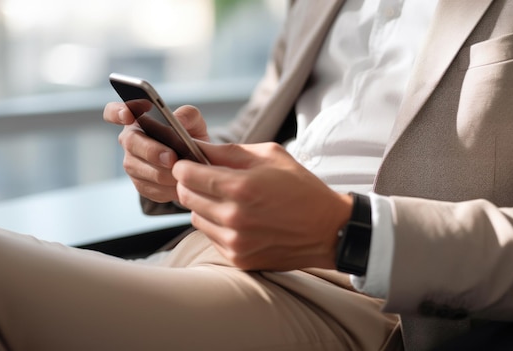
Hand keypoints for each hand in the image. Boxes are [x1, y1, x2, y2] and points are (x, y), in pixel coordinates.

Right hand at [103, 103, 209, 202]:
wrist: (195, 163)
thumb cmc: (190, 135)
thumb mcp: (194, 121)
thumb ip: (187, 115)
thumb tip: (178, 121)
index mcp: (137, 119)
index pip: (114, 112)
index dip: (117, 112)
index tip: (128, 115)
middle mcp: (130, 141)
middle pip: (131, 143)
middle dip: (152, 151)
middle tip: (172, 157)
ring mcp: (132, 164)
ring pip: (140, 170)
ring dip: (163, 173)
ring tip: (181, 173)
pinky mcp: (141, 184)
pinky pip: (150, 188)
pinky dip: (167, 188)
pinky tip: (180, 186)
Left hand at [172, 142, 352, 270]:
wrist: (328, 230)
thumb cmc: (302, 188)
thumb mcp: (271, 156)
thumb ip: (229, 151)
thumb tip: (197, 147)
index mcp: (241, 187)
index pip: (187, 175)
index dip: (183, 165)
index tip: (188, 162)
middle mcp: (234, 217)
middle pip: (185, 197)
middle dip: (190, 184)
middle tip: (206, 178)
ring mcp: (235, 241)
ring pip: (195, 218)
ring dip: (203, 206)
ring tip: (227, 199)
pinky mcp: (238, 257)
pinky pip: (211, 236)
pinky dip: (217, 225)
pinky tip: (238, 218)